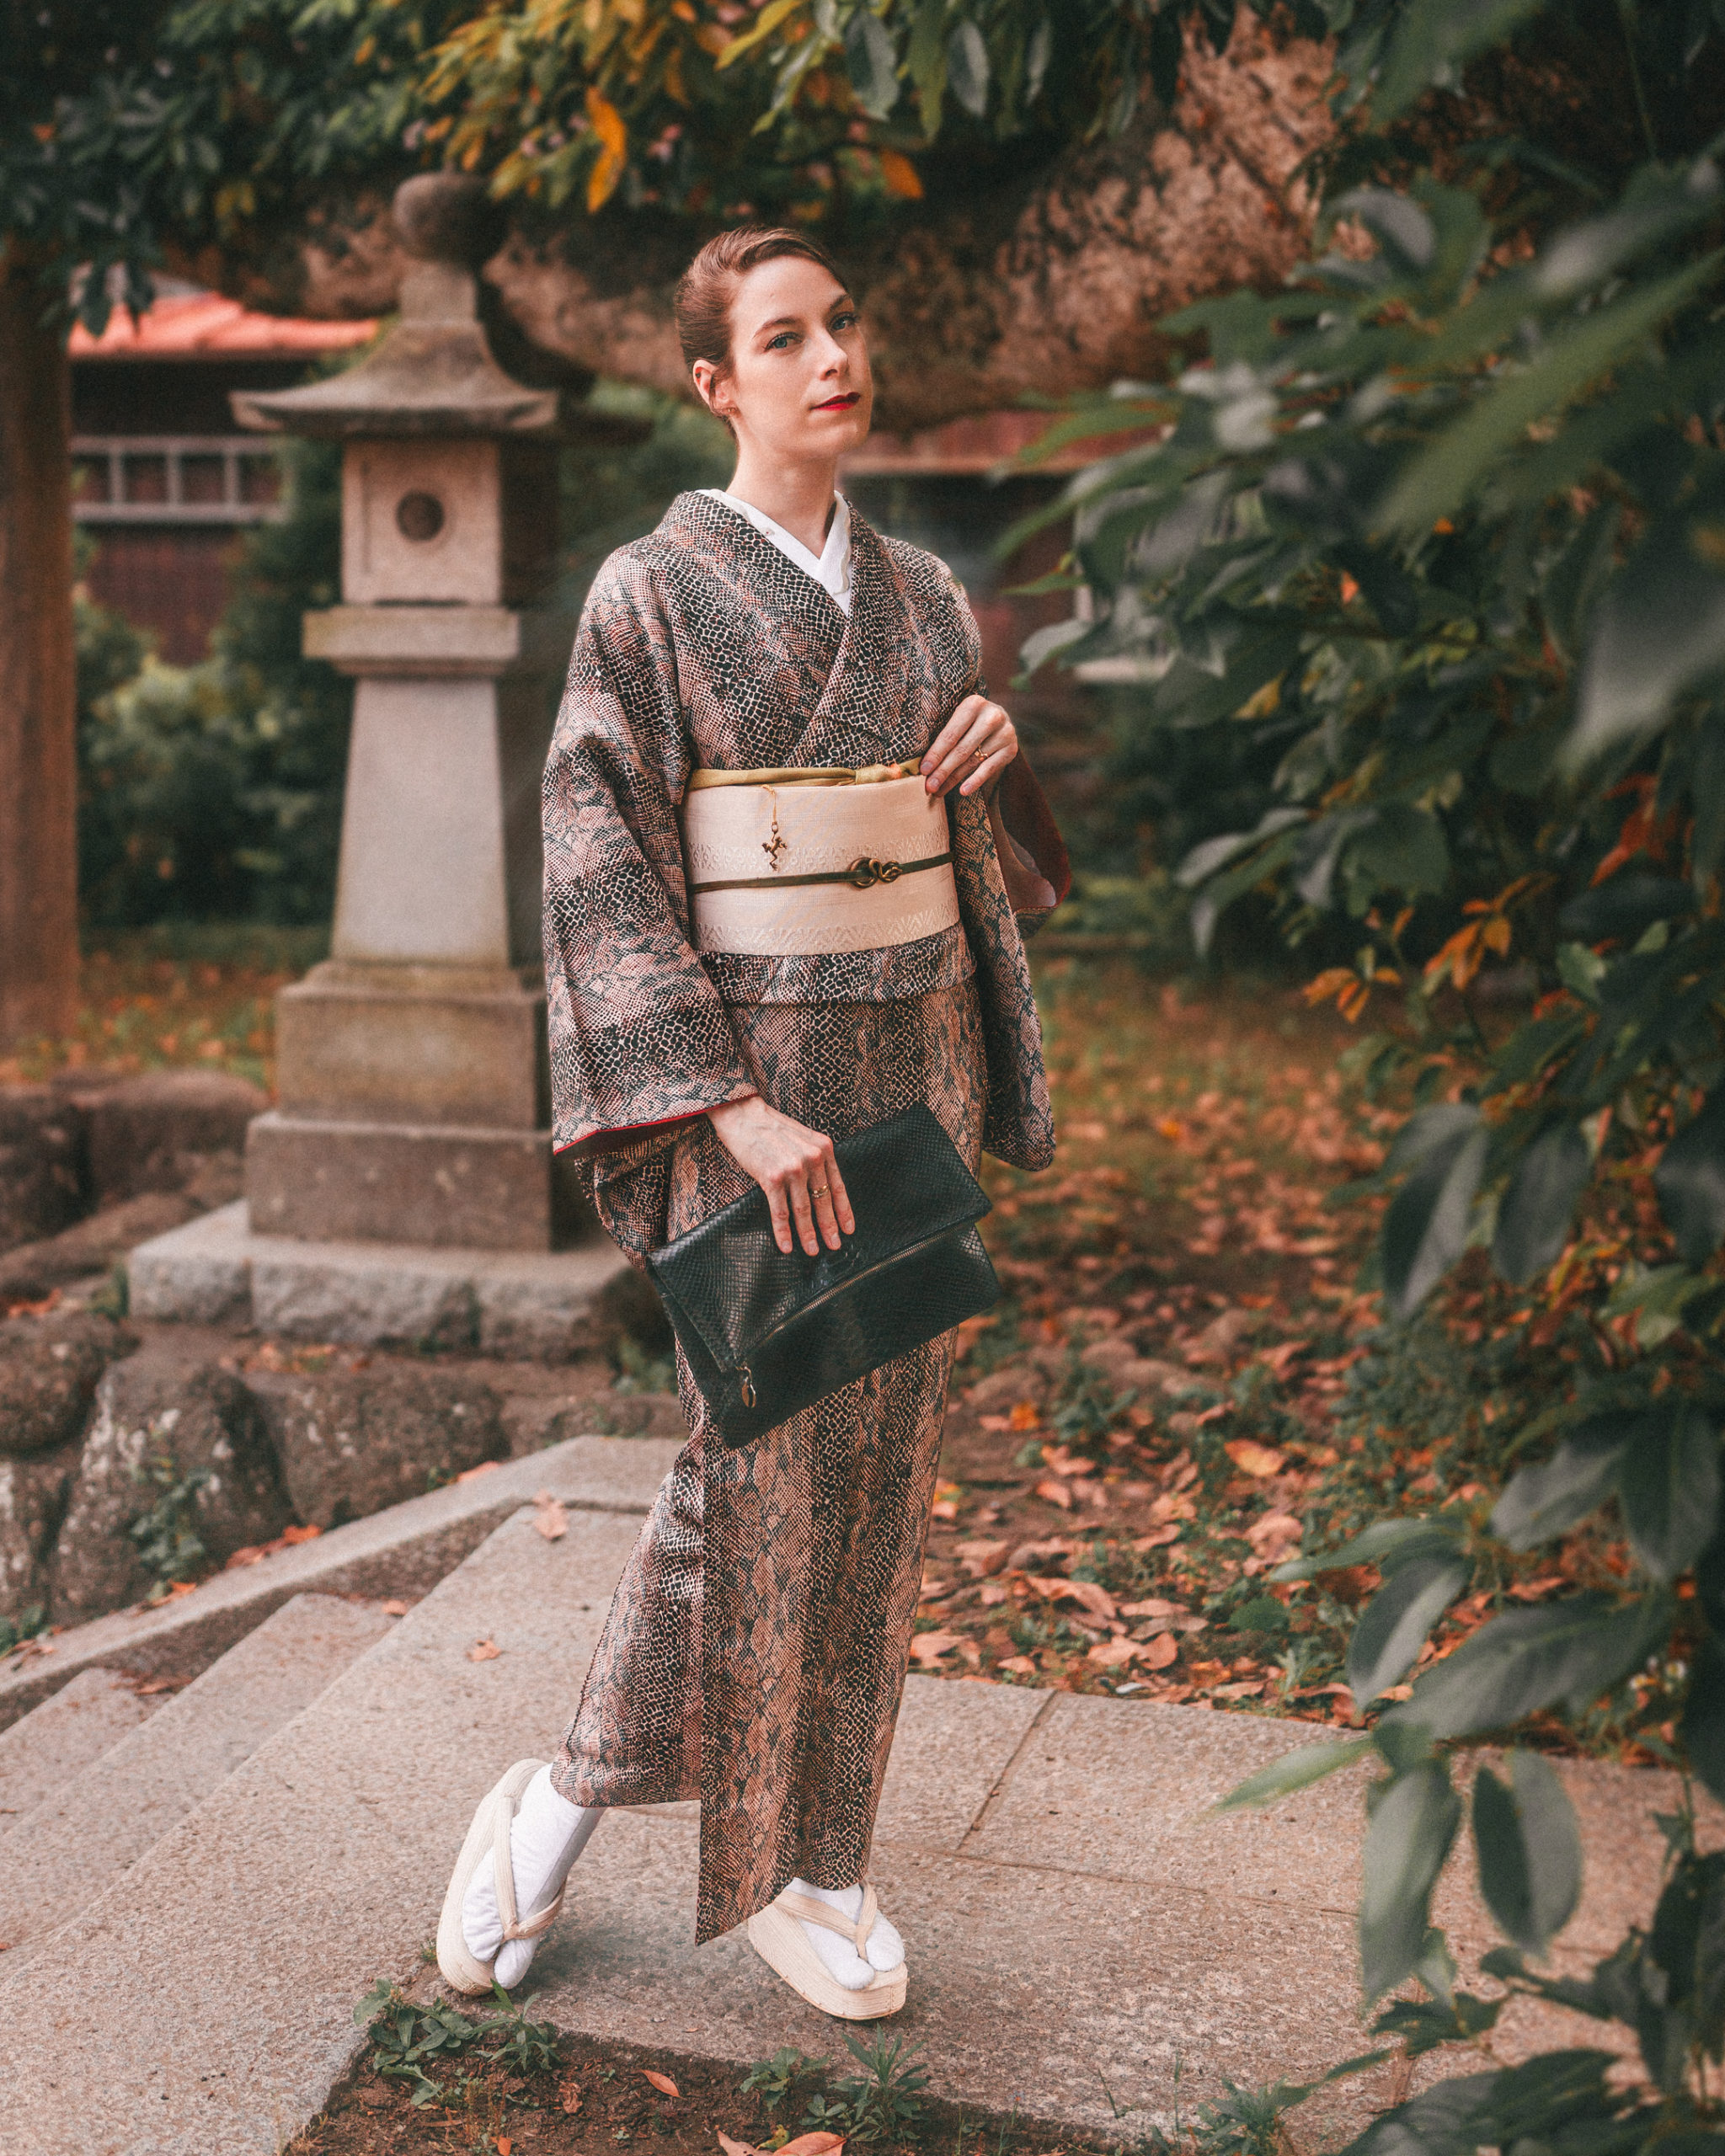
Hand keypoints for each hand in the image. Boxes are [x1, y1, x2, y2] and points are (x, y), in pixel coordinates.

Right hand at [707, 1095, 855, 1256]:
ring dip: (808, 1234)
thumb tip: (820, 1189)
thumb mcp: (802, 1138)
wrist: (742, 1114)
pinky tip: (786, 1245)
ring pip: (803, 1210)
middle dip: (829, 1227)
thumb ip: (814, 1159)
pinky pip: (780, 1211)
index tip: (848, 1229)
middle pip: (823, 1201)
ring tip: (812, 1250)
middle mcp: (811, 1158)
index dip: (843, 1210)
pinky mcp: (771, 1177)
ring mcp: (792, 1168)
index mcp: (823, 1148)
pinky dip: (783, 1231)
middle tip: (834, 1246)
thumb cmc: (770, 1128)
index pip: (838, 1186)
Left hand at [922, 694, 1018, 799]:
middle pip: (962, 750)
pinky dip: (975, 781)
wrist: (999, 718)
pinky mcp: (1011, 749)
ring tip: (939, 791)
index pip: (951, 735)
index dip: (936, 754)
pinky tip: (963, 791)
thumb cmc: (969, 721)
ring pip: (973, 761)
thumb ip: (943, 735)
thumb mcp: (957, 718)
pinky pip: (989, 769)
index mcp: (973, 704)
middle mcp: (992, 716)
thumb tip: (924, 766)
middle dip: (943, 770)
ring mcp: (1005, 733)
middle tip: (929, 787)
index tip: (923, 771)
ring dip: (954, 779)